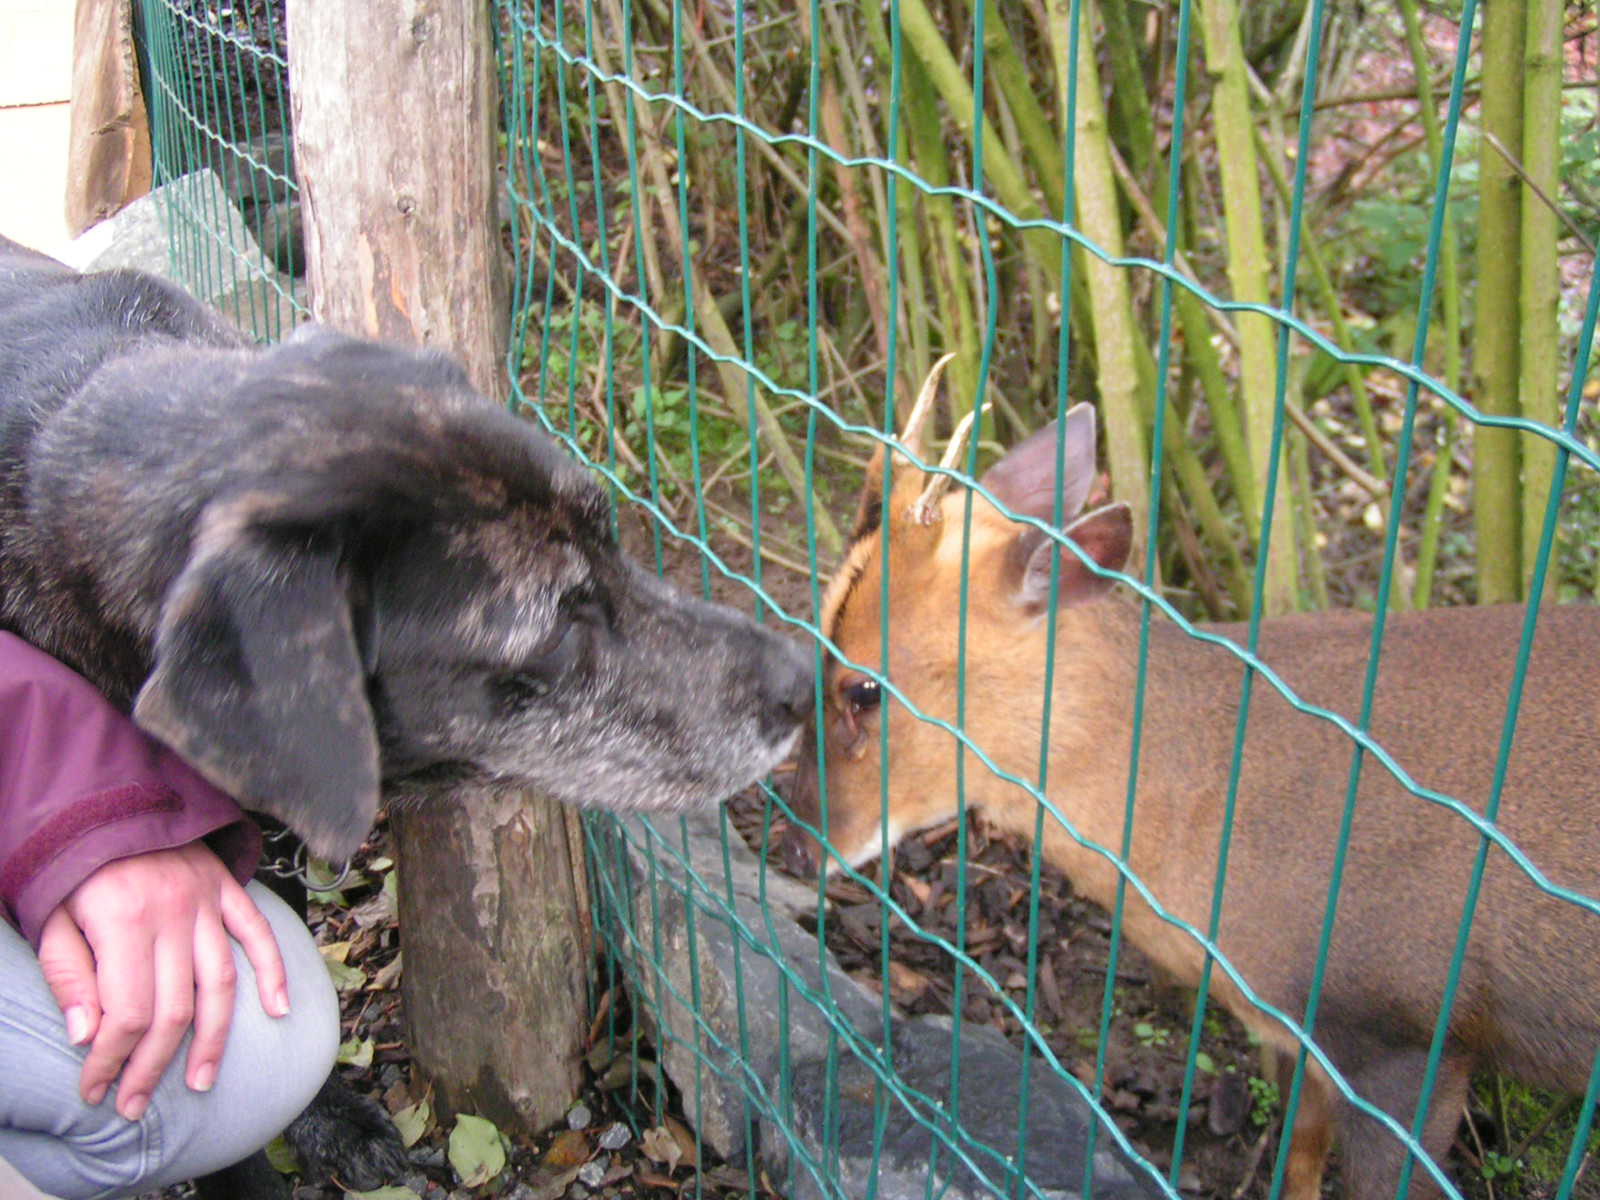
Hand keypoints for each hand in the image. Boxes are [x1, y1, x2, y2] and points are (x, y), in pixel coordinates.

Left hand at [34, 841, 289, 1120]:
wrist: (112, 802)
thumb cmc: (76, 869)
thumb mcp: (51, 918)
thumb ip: (68, 975)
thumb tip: (86, 1036)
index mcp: (123, 923)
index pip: (126, 1012)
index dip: (113, 1059)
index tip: (96, 1089)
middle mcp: (172, 915)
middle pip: (173, 1010)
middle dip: (153, 1066)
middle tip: (136, 1104)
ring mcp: (206, 903)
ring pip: (220, 985)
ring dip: (214, 1041)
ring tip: (203, 1082)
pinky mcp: (227, 890)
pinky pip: (258, 934)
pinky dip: (273, 972)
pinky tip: (278, 1010)